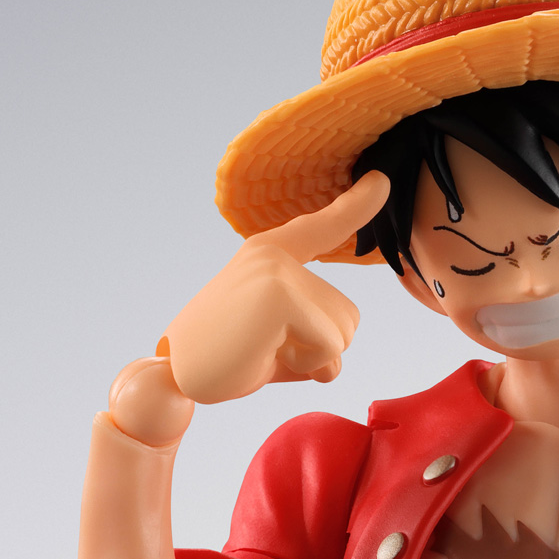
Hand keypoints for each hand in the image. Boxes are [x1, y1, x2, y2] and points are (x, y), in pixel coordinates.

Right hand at [162, 171, 388, 403]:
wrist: (176, 377)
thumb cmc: (230, 360)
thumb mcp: (283, 343)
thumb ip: (317, 342)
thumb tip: (333, 365)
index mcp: (271, 254)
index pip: (322, 227)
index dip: (356, 205)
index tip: (382, 181)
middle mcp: (274, 254)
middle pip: (348, 316)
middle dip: (320, 349)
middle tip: (267, 348)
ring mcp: (276, 271)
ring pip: (344, 333)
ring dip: (313, 359)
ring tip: (264, 351)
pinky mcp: (278, 296)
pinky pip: (330, 346)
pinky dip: (306, 366)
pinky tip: (264, 357)